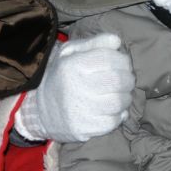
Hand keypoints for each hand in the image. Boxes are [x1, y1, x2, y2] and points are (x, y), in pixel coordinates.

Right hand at [15, 33, 134, 142]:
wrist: (41, 112)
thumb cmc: (62, 78)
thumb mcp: (70, 54)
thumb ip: (94, 43)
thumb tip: (116, 41)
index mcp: (72, 65)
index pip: (110, 58)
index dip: (123, 61)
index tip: (123, 65)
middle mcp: (75, 87)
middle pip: (119, 80)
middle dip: (128, 80)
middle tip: (125, 81)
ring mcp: (79, 110)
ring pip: (119, 102)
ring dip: (125, 98)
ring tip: (120, 96)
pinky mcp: (83, 128)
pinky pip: (113, 122)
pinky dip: (119, 116)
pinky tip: (113, 111)